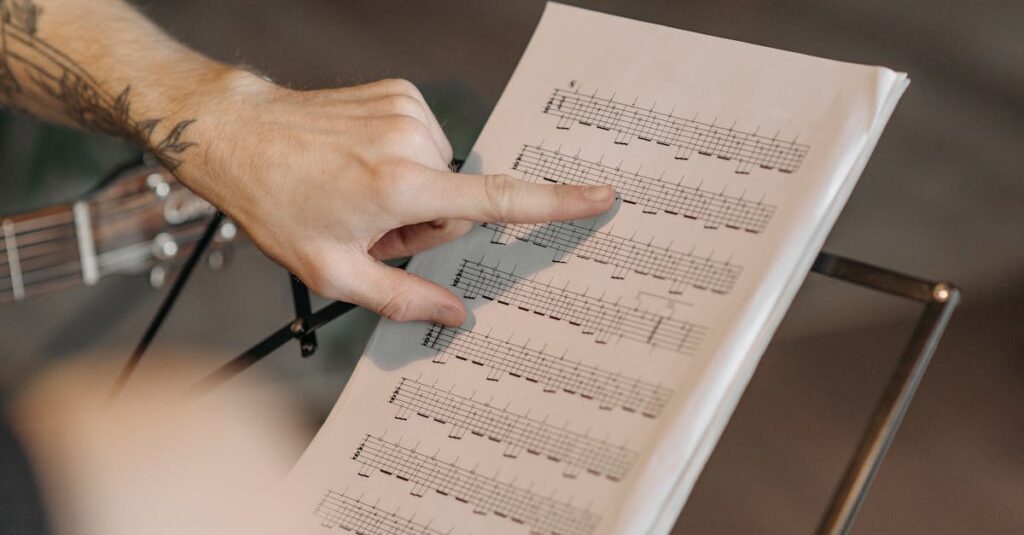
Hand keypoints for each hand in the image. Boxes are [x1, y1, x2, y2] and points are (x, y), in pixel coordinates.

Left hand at [177, 73, 613, 325]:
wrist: (238, 135)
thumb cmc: (278, 204)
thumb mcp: (332, 271)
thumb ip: (402, 298)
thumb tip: (456, 314)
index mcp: (401, 186)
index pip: (497, 200)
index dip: (555, 203)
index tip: (600, 196)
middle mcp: (412, 140)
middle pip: (458, 203)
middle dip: (424, 224)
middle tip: (369, 228)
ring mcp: (405, 110)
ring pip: (441, 174)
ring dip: (410, 194)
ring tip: (356, 196)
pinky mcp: (398, 93)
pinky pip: (423, 144)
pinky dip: (400, 163)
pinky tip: (359, 167)